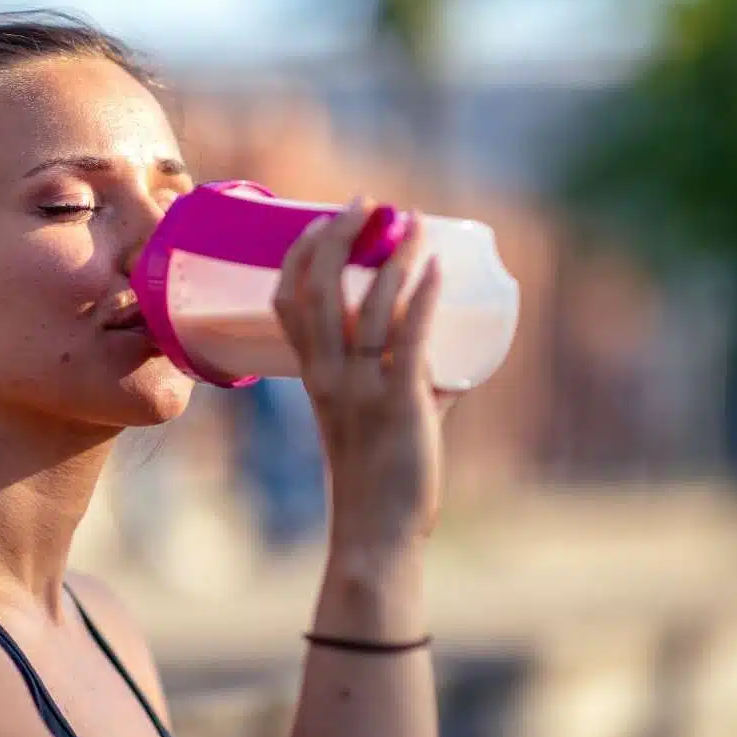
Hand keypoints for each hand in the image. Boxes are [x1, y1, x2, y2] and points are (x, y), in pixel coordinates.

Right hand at [273, 199, 447, 557]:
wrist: (375, 533)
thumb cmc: (375, 477)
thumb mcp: (373, 419)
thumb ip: (410, 386)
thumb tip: (450, 360)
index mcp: (311, 376)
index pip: (286, 302)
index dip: (299, 253)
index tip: (323, 219)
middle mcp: (327, 376)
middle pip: (318, 289)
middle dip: (338, 236)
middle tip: (368, 203)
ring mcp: (360, 389)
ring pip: (366, 306)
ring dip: (391, 257)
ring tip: (414, 224)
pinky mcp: (399, 404)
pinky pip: (408, 339)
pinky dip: (422, 298)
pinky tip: (436, 269)